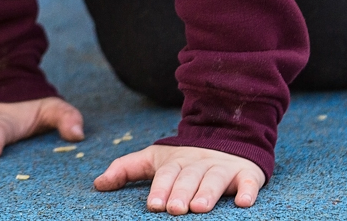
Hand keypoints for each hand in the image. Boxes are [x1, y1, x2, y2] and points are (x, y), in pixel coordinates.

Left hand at [94, 143, 266, 212]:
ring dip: (208, 192)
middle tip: (175, 209)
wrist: (227, 138)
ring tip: (199, 207)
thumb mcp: (155, 160)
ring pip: (215, 179)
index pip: (167, 174)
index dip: (160, 188)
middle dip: (181, 192)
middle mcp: (200, 163)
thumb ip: (127, 169)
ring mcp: (223, 167)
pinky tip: (244, 202)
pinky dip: (248, 190)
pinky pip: (249, 181)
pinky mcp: (246, 173)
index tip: (154, 204)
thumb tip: (98, 184)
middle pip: (189, 177)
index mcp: (177, 161)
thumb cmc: (185, 160)